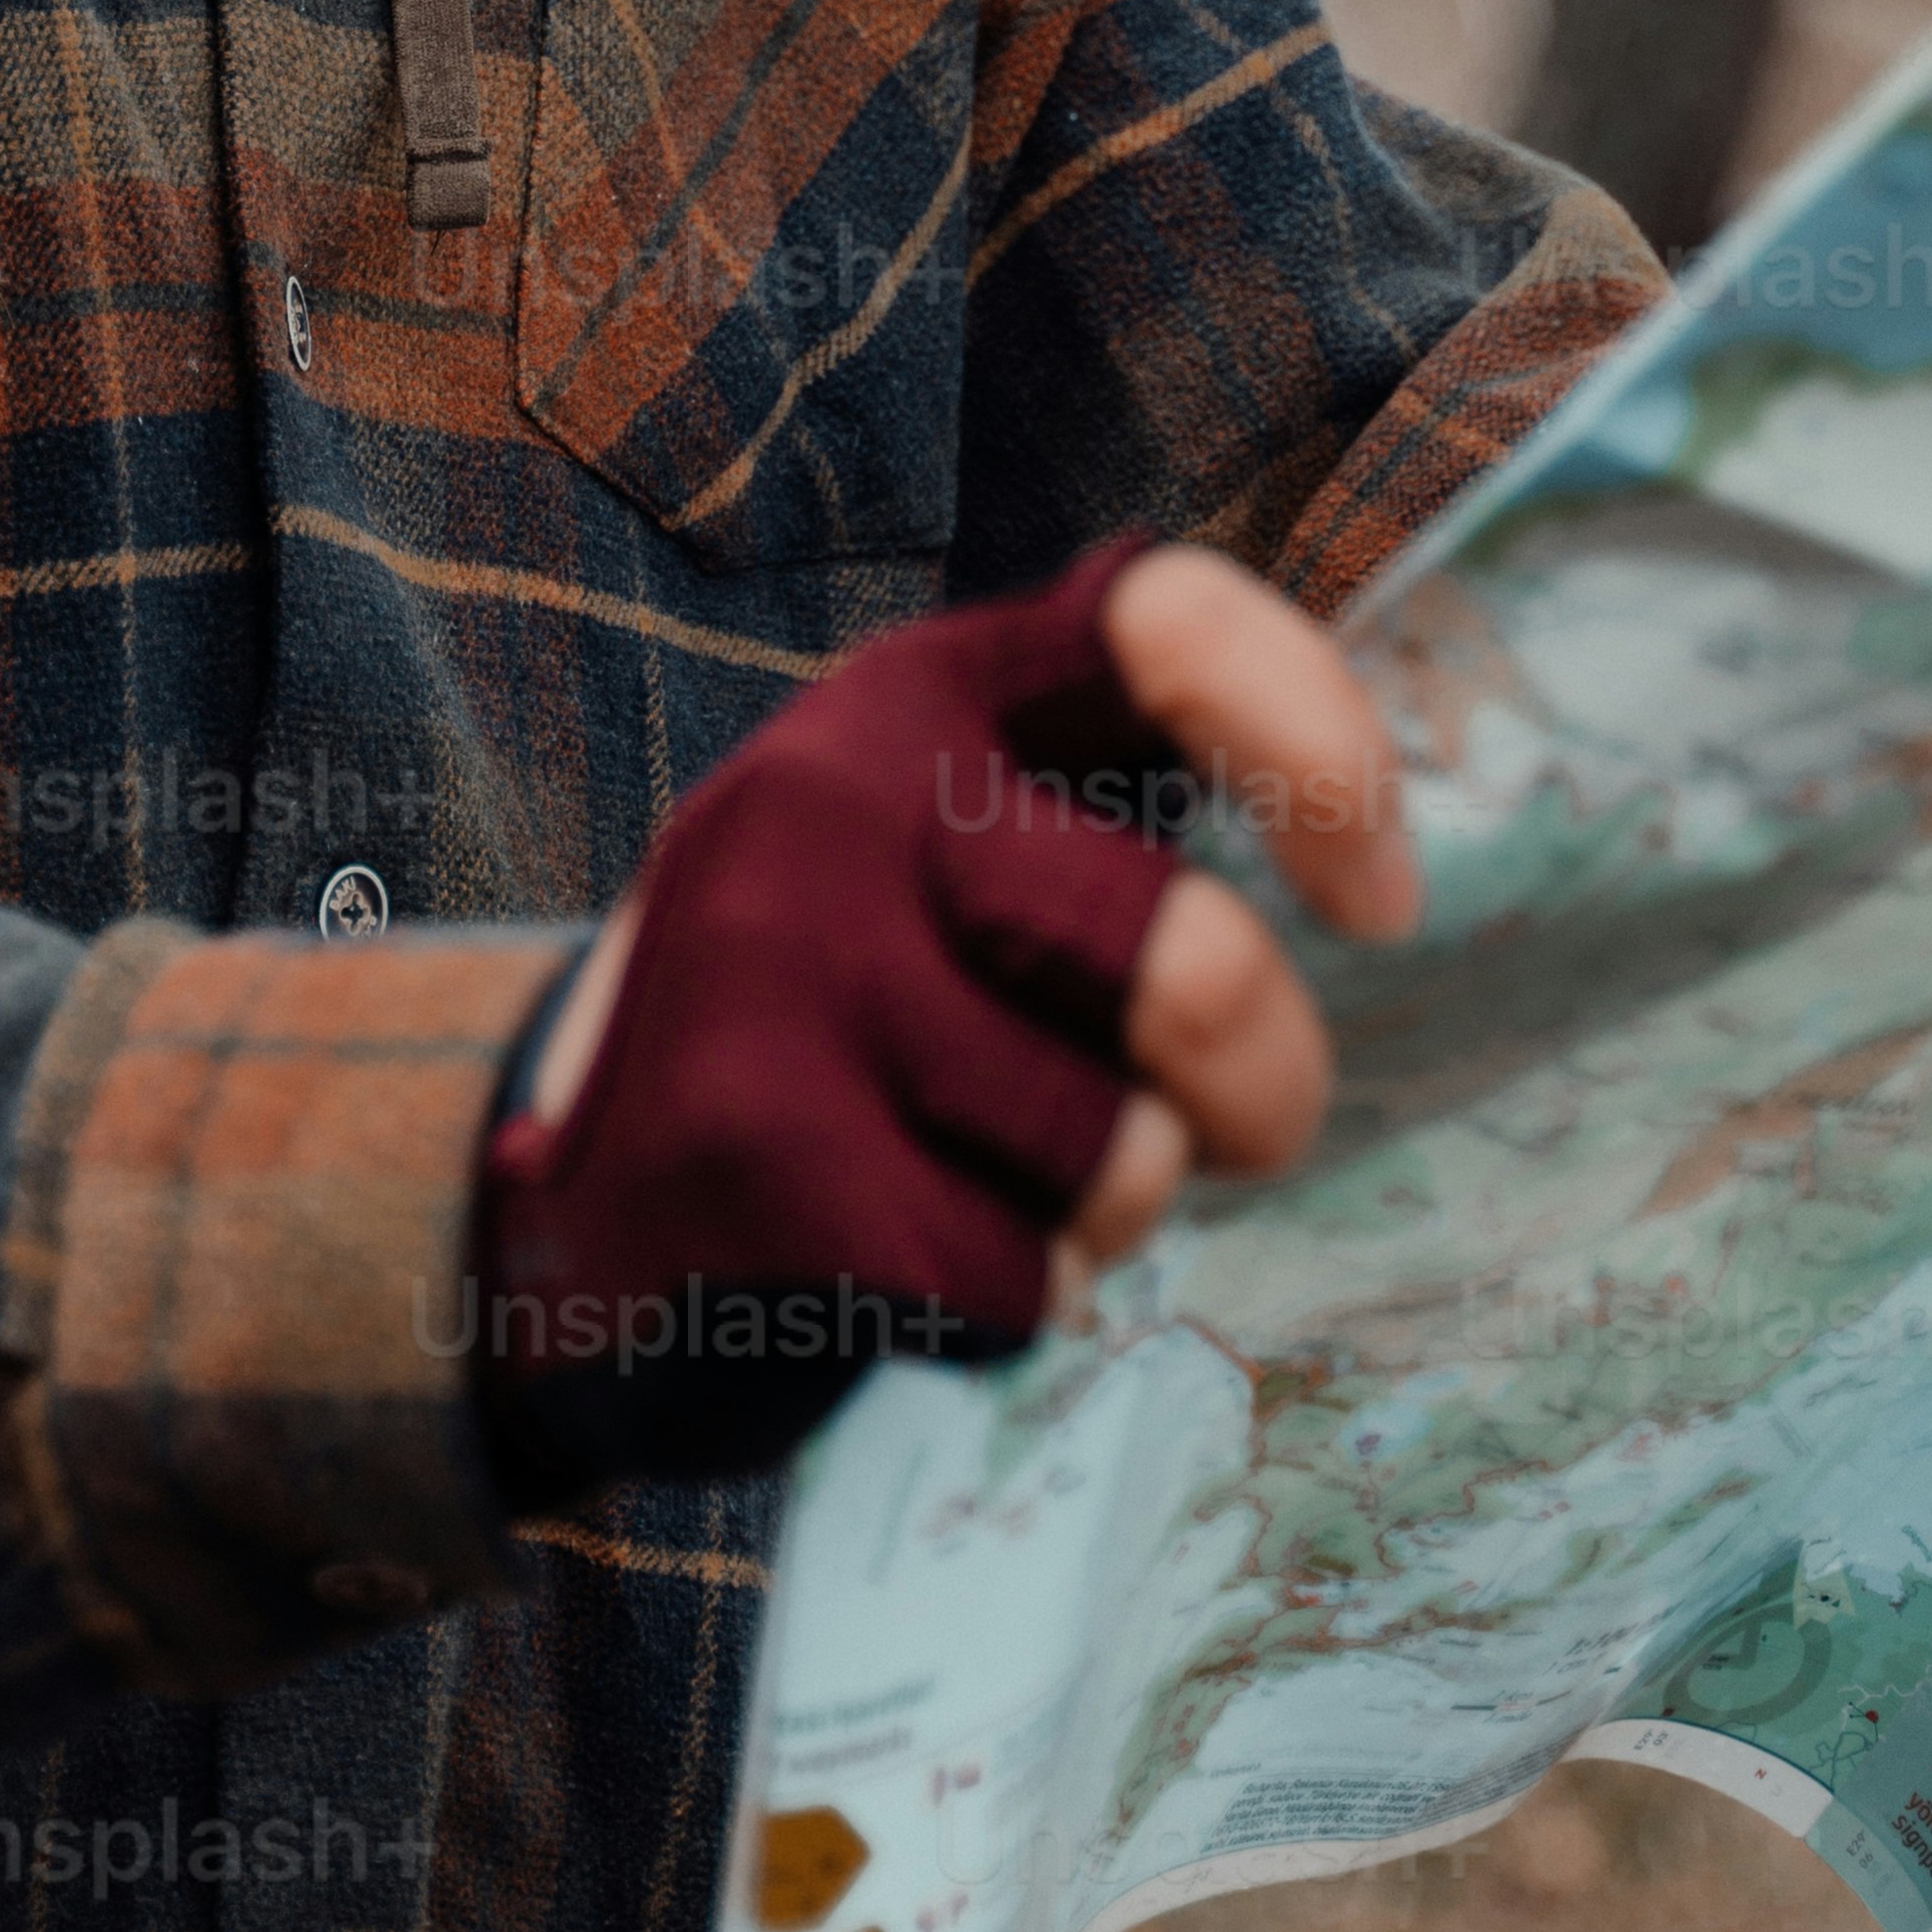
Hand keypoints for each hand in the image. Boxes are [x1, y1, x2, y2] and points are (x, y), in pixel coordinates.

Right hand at [476, 545, 1413, 1488]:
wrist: (553, 1229)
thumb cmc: (828, 1046)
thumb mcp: (935, 869)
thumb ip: (1101, 834)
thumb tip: (1372, 867)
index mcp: (909, 696)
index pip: (1165, 624)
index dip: (1322, 749)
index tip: (1379, 900)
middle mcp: (828, 794)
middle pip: (1190, 961)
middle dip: (1265, 1085)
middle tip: (1245, 1137)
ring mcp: (775, 970)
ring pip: (1114, 1147)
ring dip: (1098, 1214)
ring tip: (969, 1188)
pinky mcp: (751, 1154)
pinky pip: (1016, 1276)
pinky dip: (1003, 1307)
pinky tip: (887, 1272)